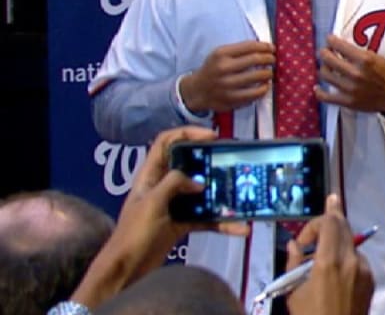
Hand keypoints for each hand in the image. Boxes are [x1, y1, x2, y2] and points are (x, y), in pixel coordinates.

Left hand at [70, 126, 249, 307]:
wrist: (126, 270)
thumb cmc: (134, 233)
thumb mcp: (152, 203)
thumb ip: (174, 184)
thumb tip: (198, 182)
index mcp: (150, 174)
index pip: (166, 142)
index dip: (187, 133)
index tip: (212, 136)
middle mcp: (163, 185)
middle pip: (188, 164)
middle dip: (210, 161)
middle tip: (230, 161)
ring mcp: (173, 204)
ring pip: (200, 192)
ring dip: (219, 194)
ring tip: (239, 193)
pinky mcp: (182, 223)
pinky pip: (205, 217)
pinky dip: (221, 222)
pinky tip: (238, 228)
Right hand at [180, 41, 274, 112]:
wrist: (196, 91)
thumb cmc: (213, 69)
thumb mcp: (220, 54)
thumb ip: (239, 50)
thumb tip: (266, 48)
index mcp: (221, 54)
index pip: (249, 46)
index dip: (265, 46)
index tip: (272, 48)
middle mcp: (223, 68)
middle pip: (256, 59)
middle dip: (269, 58)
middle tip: (273, 60)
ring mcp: (227, 86)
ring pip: (258, 76)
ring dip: (268, 73)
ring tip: (269, 72)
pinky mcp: (231, 100)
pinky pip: (255, 94)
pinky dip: (264, 88)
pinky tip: (265, 85)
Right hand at [286, 194, 374, 314]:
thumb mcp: (293, 292)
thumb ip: (293, 263)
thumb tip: (295, 244)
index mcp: (329, 262)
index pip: (330, 222)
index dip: (319, 217)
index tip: (306, 231)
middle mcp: (351, 260)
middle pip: (343, 227)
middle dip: (330, 222)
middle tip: (318, 223)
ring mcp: (364, 270)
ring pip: (350, 243)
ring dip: (336, 243)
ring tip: (318, 263)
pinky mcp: (370, 280)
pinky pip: (357, 260)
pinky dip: (345, 259)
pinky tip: (333, 276)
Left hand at [316, 35, 384, 113]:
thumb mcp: (378, 58)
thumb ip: (359, 53)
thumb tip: (341, 46)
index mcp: (365, 60)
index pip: (339, 45)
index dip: (331, 40)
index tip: (330, 39)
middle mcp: (355, 74)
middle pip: (328, 59)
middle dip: (324, 52)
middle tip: (325, 51)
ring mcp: (350, 89)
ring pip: (324, 75)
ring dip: (323, 68)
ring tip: (326, 67)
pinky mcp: (347, 102)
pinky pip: (326, 97)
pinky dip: (319, 91)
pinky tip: (318, 87)